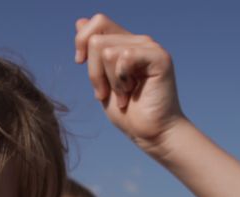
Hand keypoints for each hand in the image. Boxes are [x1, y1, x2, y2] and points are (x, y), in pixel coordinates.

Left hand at [74, 14, 185, 151]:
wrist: (150, 132)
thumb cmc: (128, 112)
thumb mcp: (101, 80)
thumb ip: (92, 53)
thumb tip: (80, 21)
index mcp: (124, 43)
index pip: (97, 21)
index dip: (81, 40)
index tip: (79, 62)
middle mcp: (138, 41)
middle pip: (96, 40)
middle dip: (94, 73)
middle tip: (107, 93)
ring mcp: (150, 47)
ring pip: (107, 51)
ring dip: (110, 81)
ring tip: (123, 95)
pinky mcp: (159, 57)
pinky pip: (125, 57)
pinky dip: (121, 81)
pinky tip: (132, 92)